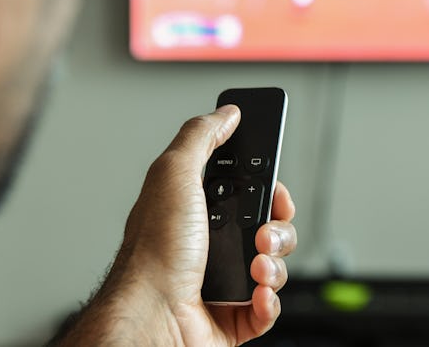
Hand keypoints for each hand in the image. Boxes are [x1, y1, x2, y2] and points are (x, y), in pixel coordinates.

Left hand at [56, 106, 296, 345]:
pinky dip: (269, 300)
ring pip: (275, 265)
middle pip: (269, 226)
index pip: (247, 189)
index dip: (268, 187)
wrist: (151, 315)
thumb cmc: (153, 252)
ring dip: (274, 264)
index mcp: (197, 208)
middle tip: (262, 230)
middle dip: (277, 227)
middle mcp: (209, 243)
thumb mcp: (174, 174)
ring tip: (255, 265)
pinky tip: (255, 293)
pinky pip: (269, 307)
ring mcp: (223, 280)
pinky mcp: (233, 315)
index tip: (275, 188)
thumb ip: (200, 137)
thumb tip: (226, 113)